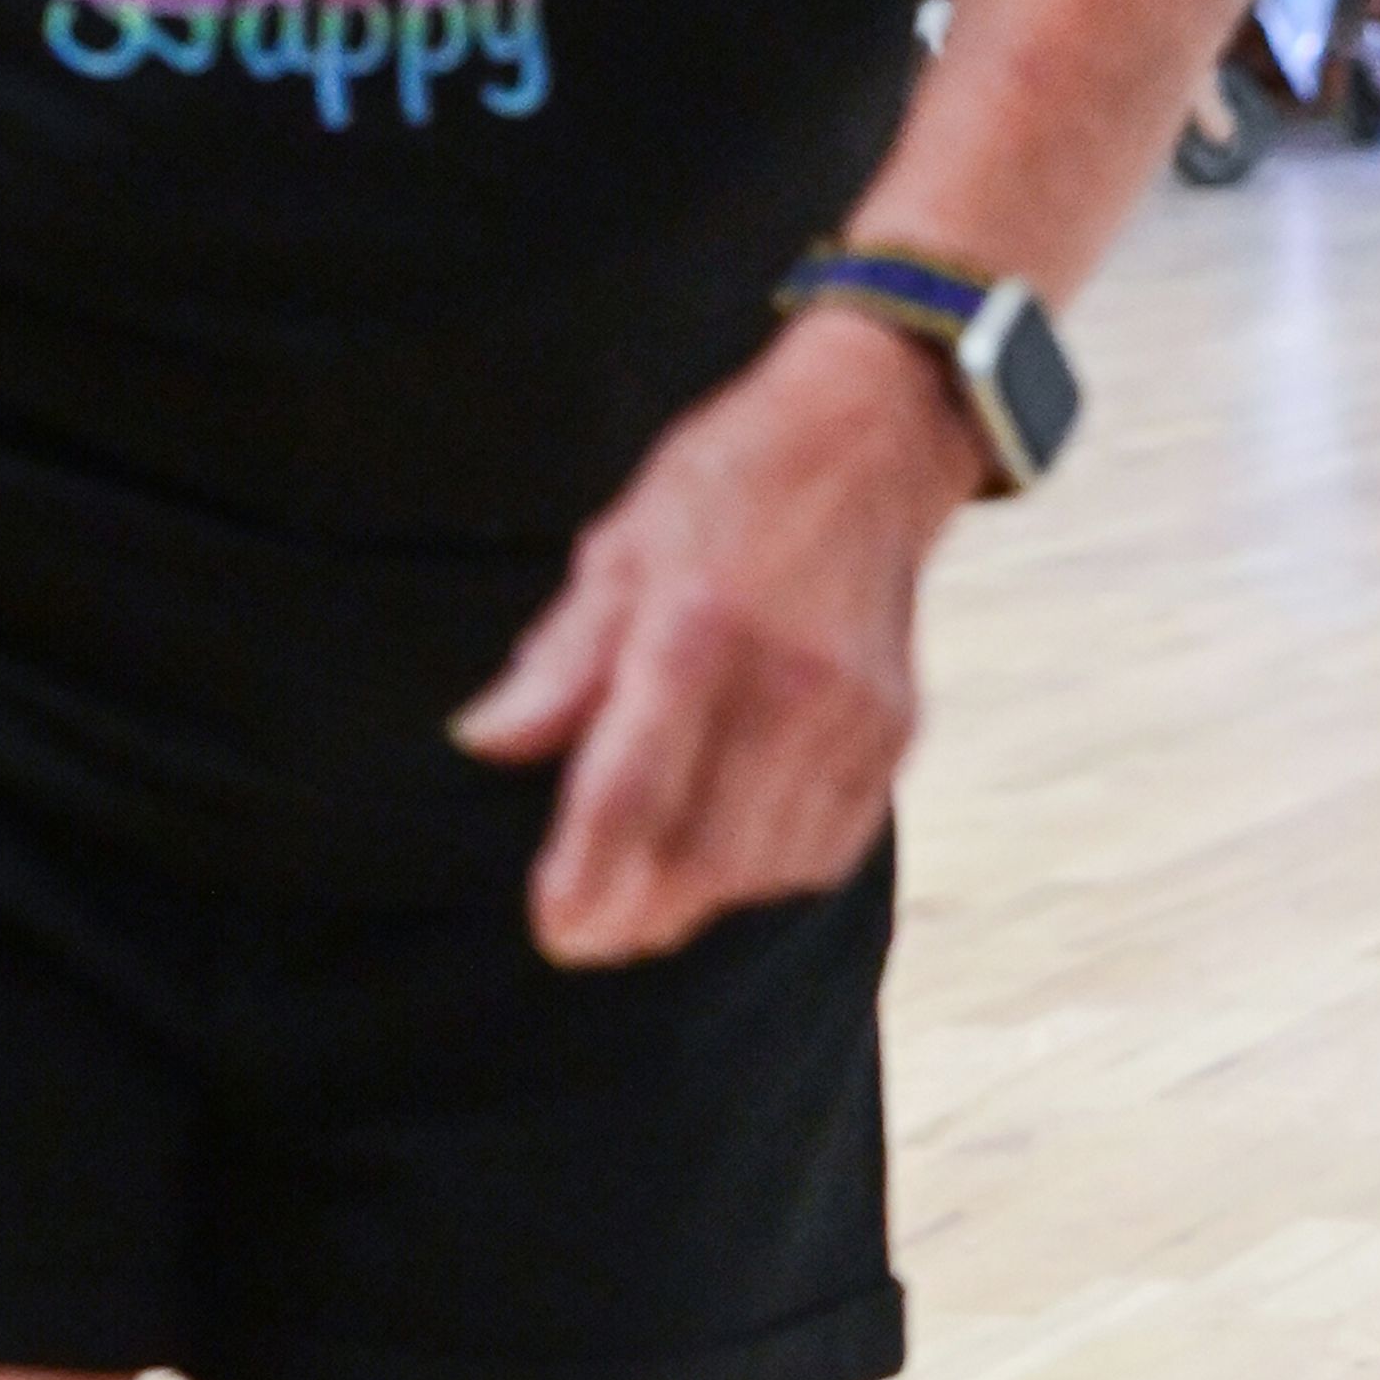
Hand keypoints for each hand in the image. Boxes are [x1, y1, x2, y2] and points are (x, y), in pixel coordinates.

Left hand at [453, 302, 989, 965]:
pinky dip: (768, 875)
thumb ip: (559, 661)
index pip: (632, 785)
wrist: (871, 442)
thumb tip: (485, 742)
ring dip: (698, 902)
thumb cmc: (730, 488)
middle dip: (637, 913)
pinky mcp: (894, 732)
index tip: (553, 928)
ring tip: (643, 905)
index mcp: (697, 626)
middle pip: (705, 848)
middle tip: (585, 937)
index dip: (587, 872)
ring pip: (767, 863)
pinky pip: (828, 845)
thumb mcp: (619, 547)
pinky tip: (725, 866)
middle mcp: (785, 680)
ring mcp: (851, 714)